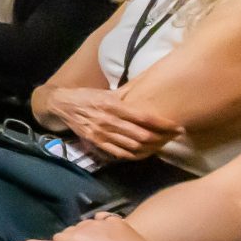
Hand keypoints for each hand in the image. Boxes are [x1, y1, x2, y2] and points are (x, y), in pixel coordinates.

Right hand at [44, 88, 182, 161]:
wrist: (62, 105)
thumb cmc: (87, 96)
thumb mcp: (107, 92)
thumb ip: (126, 94)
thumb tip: (147, 86)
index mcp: (112, 105)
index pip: (144, 117)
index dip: (163, 124)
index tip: (177, 126)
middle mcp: (108, 120)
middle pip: (142, 135)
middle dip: (162, 138)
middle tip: (175, 137)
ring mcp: (102, 134)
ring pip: (133, 146)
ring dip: (151, 148)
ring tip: (163, 145)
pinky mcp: (97, 142)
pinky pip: (120, 153)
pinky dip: (135, 155)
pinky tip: (145, 152)